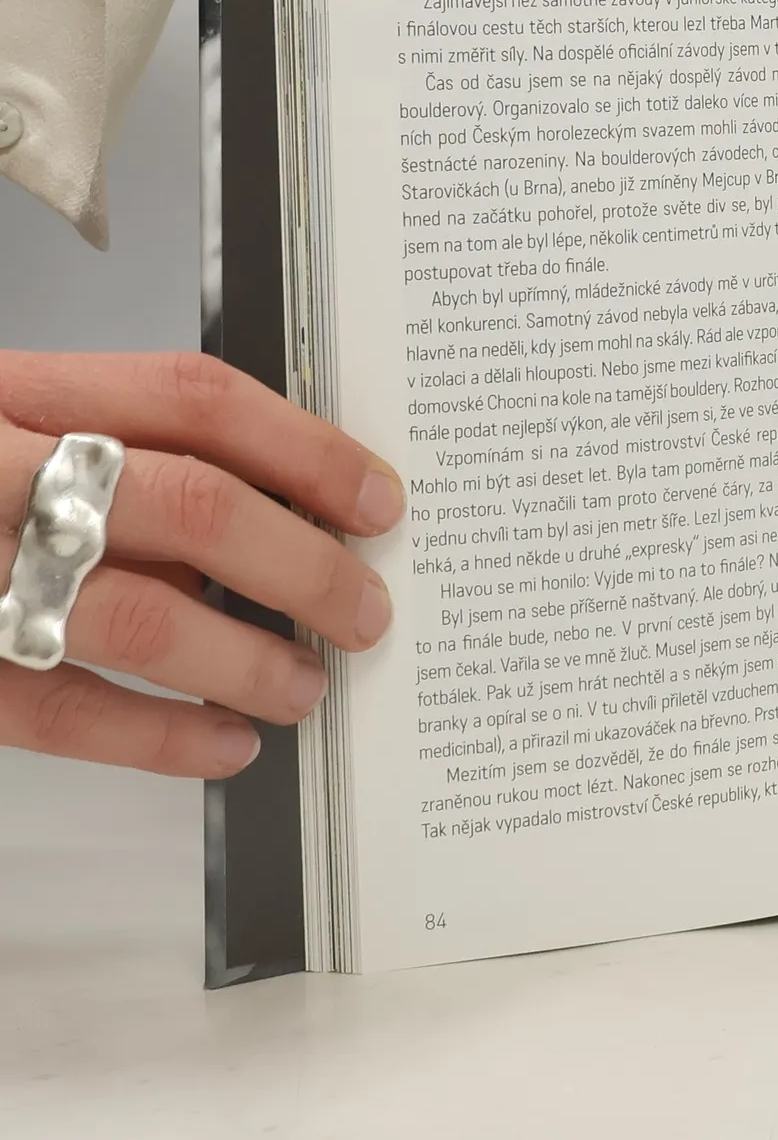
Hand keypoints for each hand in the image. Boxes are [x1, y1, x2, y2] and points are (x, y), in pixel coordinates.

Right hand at [0, 353, 402, 777]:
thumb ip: (102, 437)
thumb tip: (270, 500)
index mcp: (11, 391)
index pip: (192, 398)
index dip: (306, 448)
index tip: (378, 499)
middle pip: (192, 506)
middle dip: (306, 565)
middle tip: (367, 609)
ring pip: (135, 615)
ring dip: (246, 660)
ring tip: (307, 685)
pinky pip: (53, 710)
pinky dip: (156, 739)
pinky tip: (223, 748)